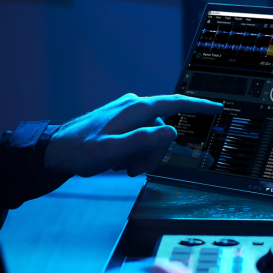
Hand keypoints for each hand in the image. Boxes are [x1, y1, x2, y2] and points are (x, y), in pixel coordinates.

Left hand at [45, 94, 222, 176]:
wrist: (56, 151)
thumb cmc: (80, 151)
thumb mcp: (111, 151)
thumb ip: (141, 141)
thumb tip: (171, 132)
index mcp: (135, 109)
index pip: (174, 103)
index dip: (198, 106)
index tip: (217, 108)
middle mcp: (133, 107)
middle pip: (162, 130)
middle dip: (154, 153)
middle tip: (134, 170)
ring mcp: (126, 114)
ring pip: (151, 137)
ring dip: (142, 156)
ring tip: (122, 168)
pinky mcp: (120, 122)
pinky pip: (139, 138)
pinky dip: (133, 152)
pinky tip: (117, 162)